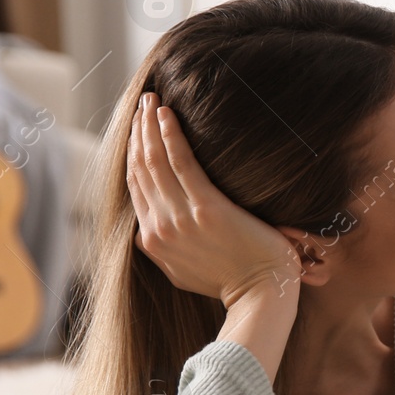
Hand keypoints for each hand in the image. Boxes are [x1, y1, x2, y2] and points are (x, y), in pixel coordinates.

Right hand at [127, 92, 304, 306]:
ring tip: (151, 100)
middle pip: (139, 169)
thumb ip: (171, 246)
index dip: (132, 154)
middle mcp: (158, 228)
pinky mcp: (205, 209)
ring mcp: (179, 219)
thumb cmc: (237, 281)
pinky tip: (169, 115)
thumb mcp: (188, 269)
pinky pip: (181, 163)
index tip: (137, 130)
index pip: (135, 187)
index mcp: (152, 241)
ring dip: (150, 126)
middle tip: (142, 104)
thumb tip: (164, 228)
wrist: (262, 295)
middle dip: (137, 132)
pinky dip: (171, 136)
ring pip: (153, 161)